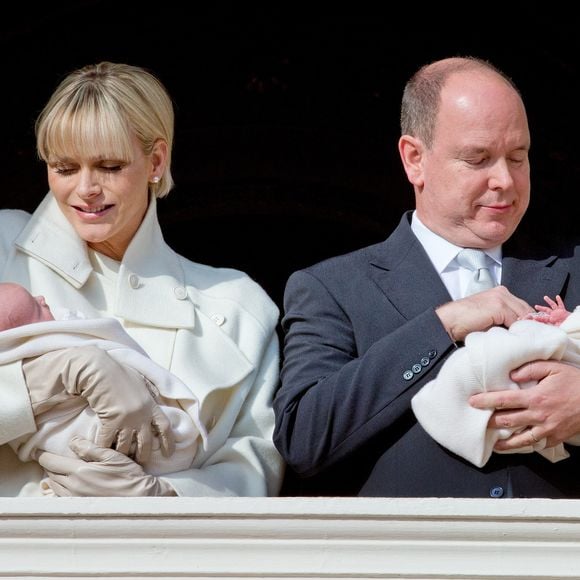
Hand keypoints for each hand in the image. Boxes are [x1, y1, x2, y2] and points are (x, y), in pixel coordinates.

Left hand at [36, 436, 176, 496]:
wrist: (139, 497)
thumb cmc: (127, 474)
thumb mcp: (111, 455)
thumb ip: (90, 448)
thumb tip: (72, 441)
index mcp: (79, 471)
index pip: (50, 462)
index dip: (42, 455)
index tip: (38, 450)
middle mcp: (73, 487)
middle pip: (50, 474)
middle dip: (49, 464)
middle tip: (51, 457)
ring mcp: (75, 499)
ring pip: (54, 486)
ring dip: (54, 477)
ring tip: (59, 469)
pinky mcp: (80, 507)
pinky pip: (61, 497)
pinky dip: (60, 489)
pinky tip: (67, 484)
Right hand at [60, 346, 174, 461]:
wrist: (101, 371)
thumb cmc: (120, 373)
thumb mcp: (142, 381)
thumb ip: (151, 392)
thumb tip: (157, 397)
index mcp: (151, 405)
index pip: (165, 427)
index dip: (168, 441)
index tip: (169, 453)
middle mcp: (141, 416)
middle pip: (146, 443)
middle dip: (143, 455)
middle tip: (140, 462)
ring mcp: (126, 420)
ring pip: (126, 447)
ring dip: (123, 455)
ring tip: (120, 460)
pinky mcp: (110, 422)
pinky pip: (107, 443)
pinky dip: (104, 449)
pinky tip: (102, 453)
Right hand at [436, 285, 533, 341]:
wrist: (450, 322)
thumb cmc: (465, 323)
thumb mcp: (490, 319)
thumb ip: (505, 319)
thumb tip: (522, 330)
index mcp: (500, 293)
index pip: (524, 307)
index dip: (529, 320)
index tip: (531, 332)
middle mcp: (502, 292)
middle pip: (527, 309)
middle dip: (530, 324)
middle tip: (530, 338)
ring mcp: (500, 298)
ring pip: (523, 314)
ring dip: (524, 328)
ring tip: (523, 340)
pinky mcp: (498, 306)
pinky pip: (515, 320)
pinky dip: (516, 330)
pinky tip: (513, 338)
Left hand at [469, 360, 579, 449]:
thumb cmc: (575, 382)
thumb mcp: (553, 368)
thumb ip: (530, 369)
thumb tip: (511, 375)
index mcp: (535, 397)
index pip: (503, 400)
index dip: (485, 402)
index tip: (472, 402)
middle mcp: (538, 415)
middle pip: (507, 421)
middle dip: (490, 423)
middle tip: (479, 423)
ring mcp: (547, 428)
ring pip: (521, 439)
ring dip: (505, 442)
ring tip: (494, 444)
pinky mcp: (556, 437)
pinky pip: (538, 443)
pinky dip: (526, 445)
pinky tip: (518, 446)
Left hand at [523, 295, 569, 325]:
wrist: (570, 324)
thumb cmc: (563, 327)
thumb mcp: (557, 329)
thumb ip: (552, 328)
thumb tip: (547, 331)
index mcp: (551, 319)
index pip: (543, 318)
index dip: (539, 318)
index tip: (533, 318)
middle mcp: (553, 315)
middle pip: (546, 310)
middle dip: (541, 308)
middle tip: (536, 306)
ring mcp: (558, 312)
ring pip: (552, 305)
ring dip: (549, 301)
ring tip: (545, 297)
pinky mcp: (562, 310)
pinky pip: (561, 304)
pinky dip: (559, 300)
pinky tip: (557, 296)